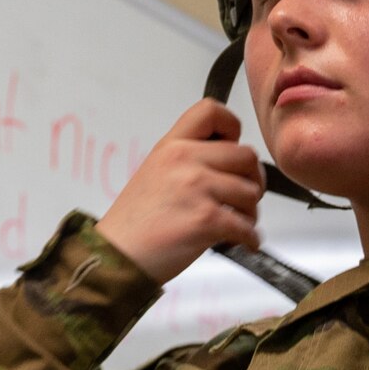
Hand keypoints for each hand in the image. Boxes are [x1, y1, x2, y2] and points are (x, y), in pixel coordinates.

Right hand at [96, 99, 265, 284]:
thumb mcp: (154, 173)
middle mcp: (184, 160)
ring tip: (236, 224)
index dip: (232, 128)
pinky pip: (247, 225)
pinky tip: (243, 242)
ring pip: (251, 192)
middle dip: (252, 180)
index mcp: (171, 146)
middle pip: (247, 156)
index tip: (233, 147)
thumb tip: (228, 165)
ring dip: (250, 213)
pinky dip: (250, 238)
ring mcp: (197, 188)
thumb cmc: (135, 224)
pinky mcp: (207, 219)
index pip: (212, 111)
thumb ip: (187, 161)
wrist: (116, 258)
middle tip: (243, 197)